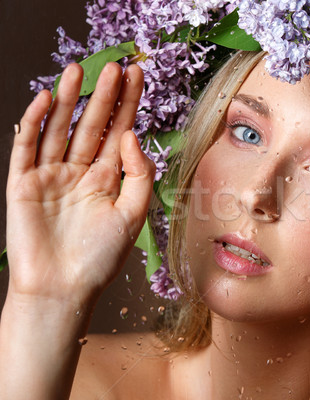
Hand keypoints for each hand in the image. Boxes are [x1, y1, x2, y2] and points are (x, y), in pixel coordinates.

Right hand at [6, 62, 154, 303]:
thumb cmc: (100, 257)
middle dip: (104, 96)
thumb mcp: (133, 214)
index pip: (120, 132)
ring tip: (79, 70)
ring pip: (60, 129)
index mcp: (108, 178)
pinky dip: (34, 123)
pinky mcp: (24, 183)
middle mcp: (80, 172)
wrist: (63, 288)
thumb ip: (138, 174)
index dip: (128, 104)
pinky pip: (27, 147)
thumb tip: (132, 135)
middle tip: (115, 66)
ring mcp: (51, 175)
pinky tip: (46, 100)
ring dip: (69, 100)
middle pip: (92, 125)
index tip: (137, 75)